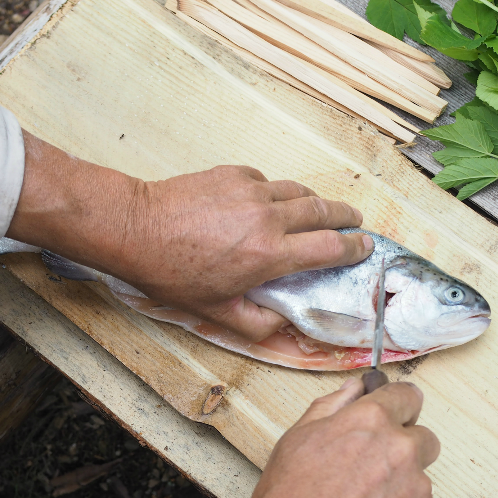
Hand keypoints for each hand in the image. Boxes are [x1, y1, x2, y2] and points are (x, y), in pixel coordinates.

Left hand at [5, 132, 371, 340]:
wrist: (134, 228)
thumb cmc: (171, 272)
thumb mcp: (216, 312)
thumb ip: (257, 323)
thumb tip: (283, 323)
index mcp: (270, 255)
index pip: (331, 247)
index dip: (354, 247)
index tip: (363, 247)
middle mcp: (269, 218)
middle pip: (325, 211)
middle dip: (346, 217)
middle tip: (354, 222)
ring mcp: (252, 191)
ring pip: (299, 191)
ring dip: (316, 202)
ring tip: (322, 210)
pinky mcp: (234, 174)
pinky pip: (267, 182)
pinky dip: (275, 192)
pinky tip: (269, 203)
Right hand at [213, 378, 439, 497]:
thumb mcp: (298, 437)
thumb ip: (334, 405)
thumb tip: (357, 387)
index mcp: (372, 420)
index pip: (409, 396)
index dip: (399, 407)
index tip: (394, 418)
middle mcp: (402, 448)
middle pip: (424, 438)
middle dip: (404, 449)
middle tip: (371, 472)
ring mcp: (417, 487)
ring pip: (420, 478)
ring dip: (401, 487)